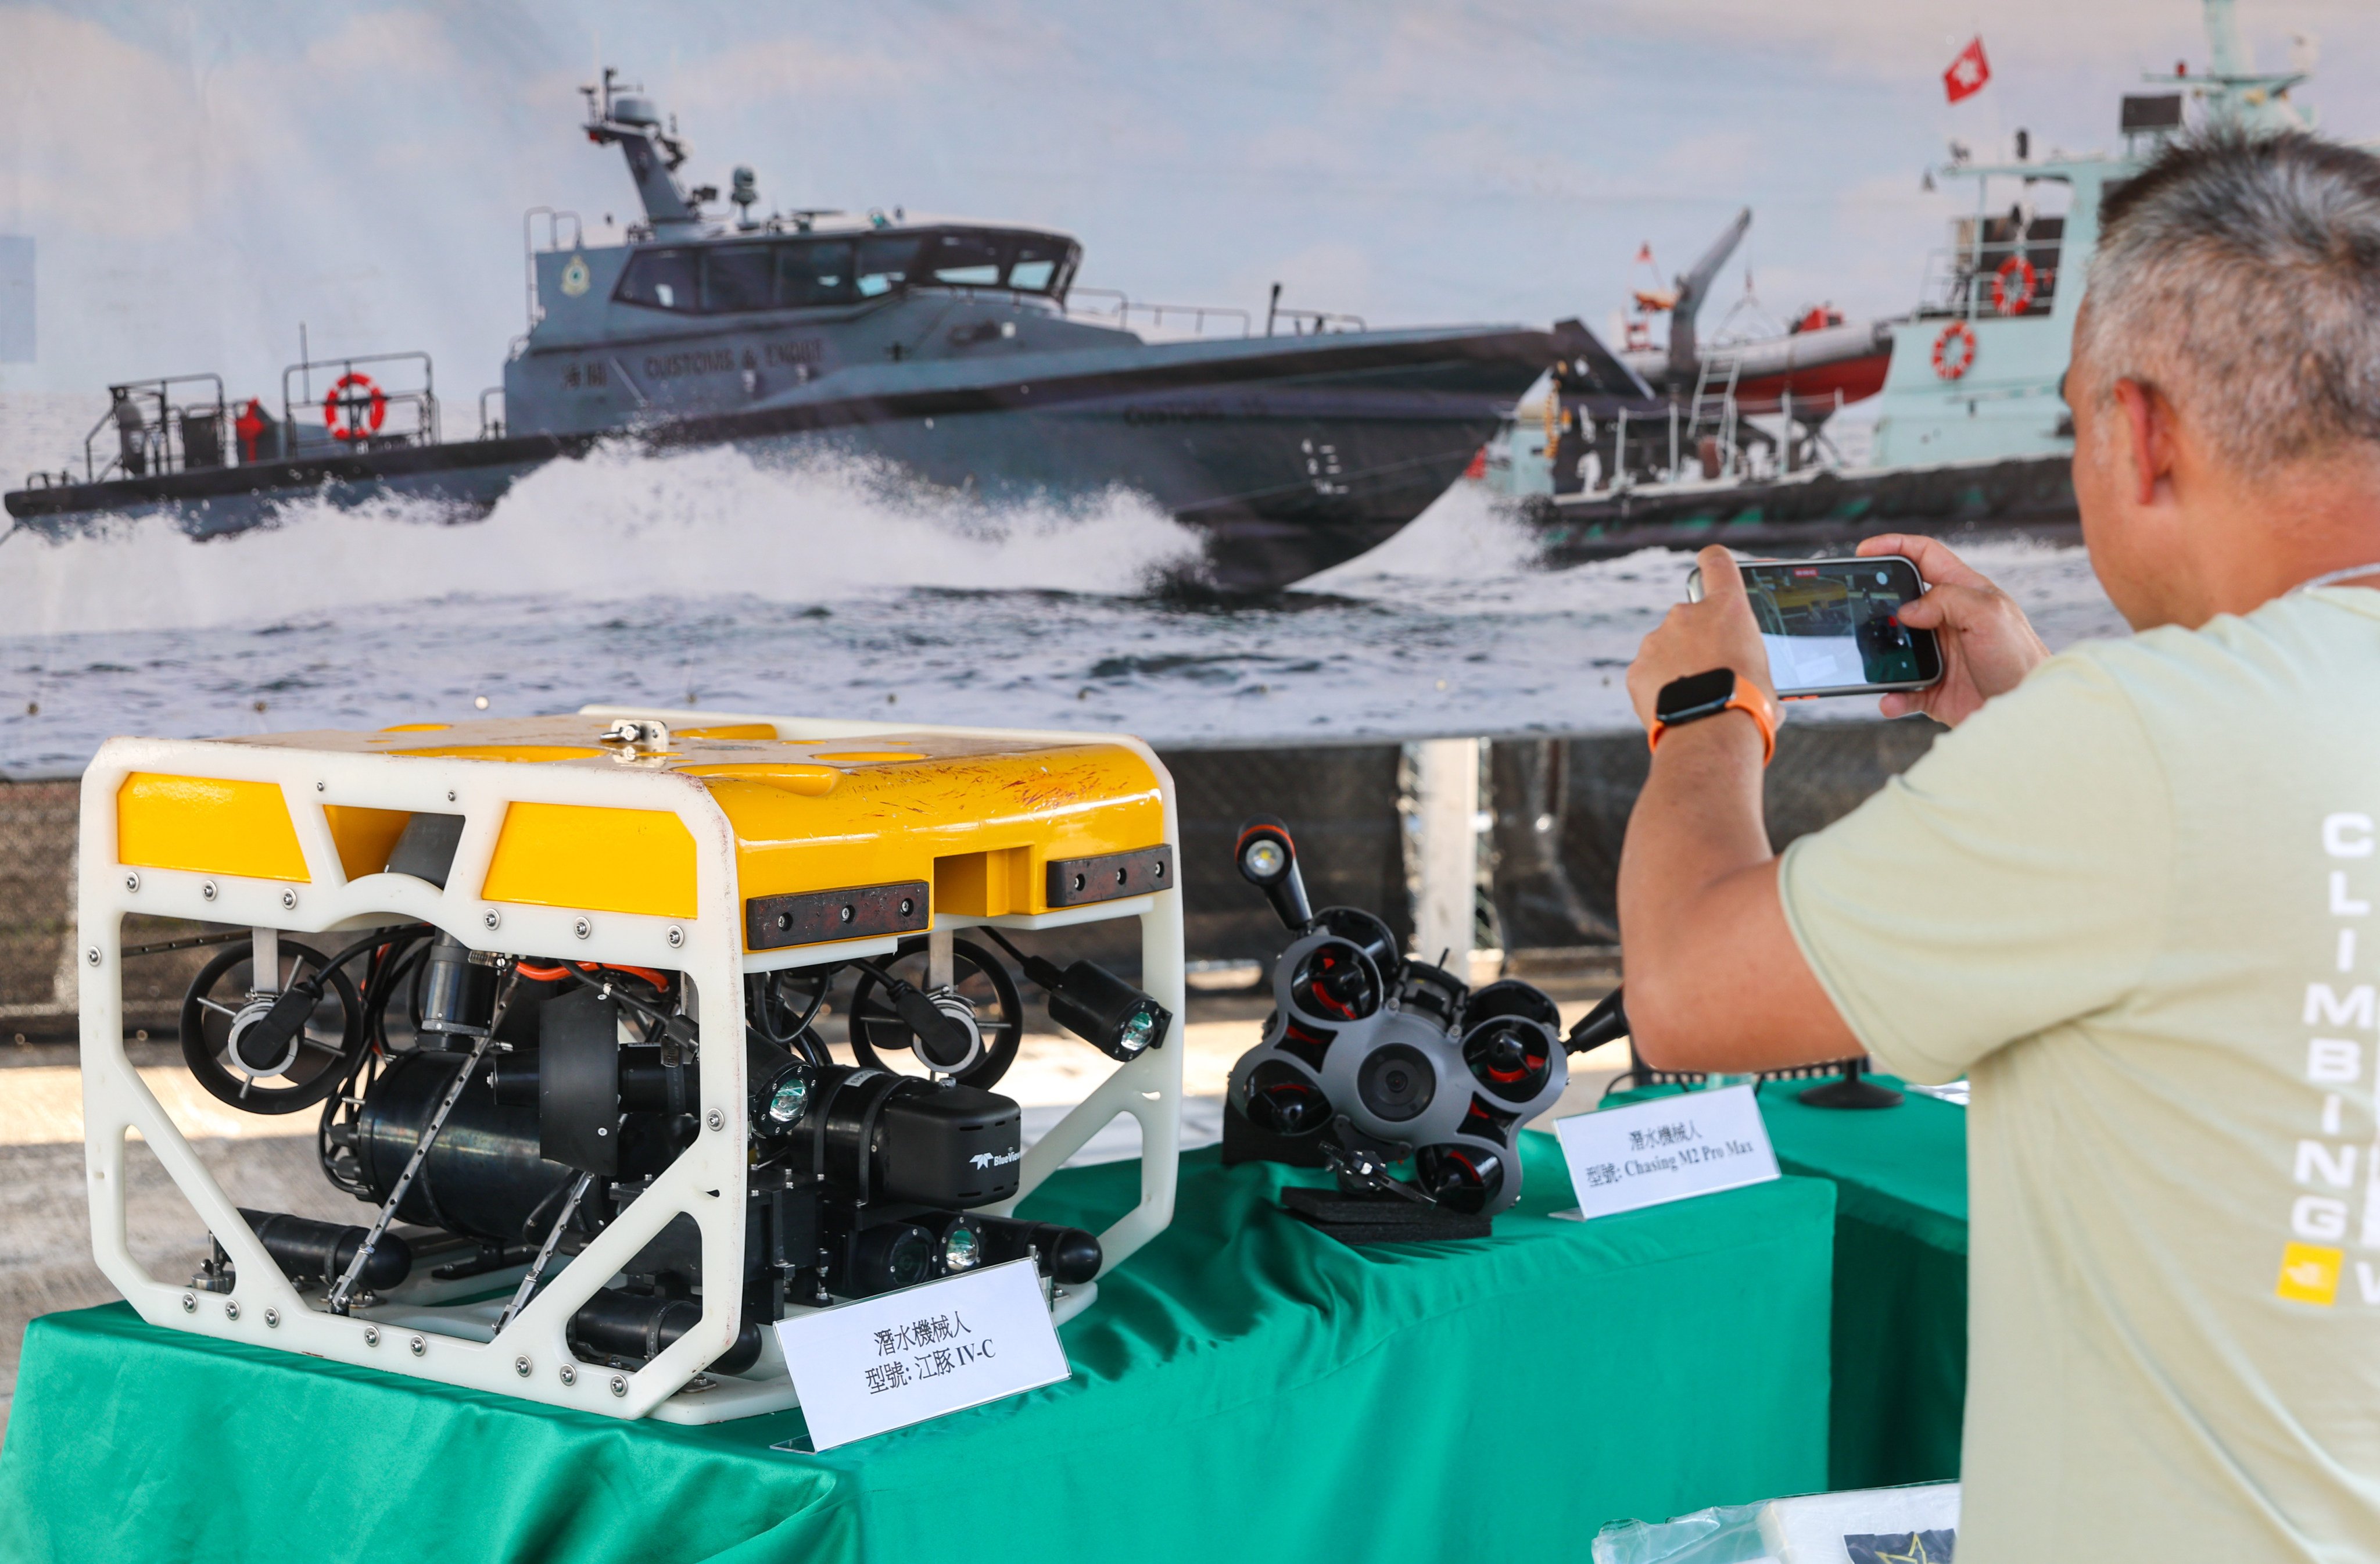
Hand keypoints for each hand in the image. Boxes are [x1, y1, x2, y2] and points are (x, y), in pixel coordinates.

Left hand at [1626, 546, 1779, 730]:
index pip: (1717, 563)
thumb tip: (1767, 700)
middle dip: (1699, 641)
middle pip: (1691, 619)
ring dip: (1679, 666)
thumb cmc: (1748, 707)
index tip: (1709, 563)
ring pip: (1668, 648)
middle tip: (1712, 672)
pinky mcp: (1636, 668)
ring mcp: (1656, 640)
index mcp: (1727, 609)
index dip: (1713, 562)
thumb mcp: (1767, 679)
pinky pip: (1649, 673)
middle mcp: (1687, 615)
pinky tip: (1675, 707)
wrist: (1709, 734)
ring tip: (1695, 697)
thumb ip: (1754, 668)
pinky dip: (1659, 687)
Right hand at [1856, 535, 2048, 725]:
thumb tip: (1906, 610)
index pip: (1925, 556)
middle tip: (1856, 607)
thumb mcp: (1990, 615)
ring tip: (1871, 661)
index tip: (1864, 550)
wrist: (2027, 709)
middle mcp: (1948, 620)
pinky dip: (1892, 695)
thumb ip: (1948, 600)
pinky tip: (1890, 700)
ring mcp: (1938, 654)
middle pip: (1900, 600)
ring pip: (1894, 648)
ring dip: (1879, 657)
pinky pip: (1901, 689)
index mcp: (1964, 592)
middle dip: (1875, 603)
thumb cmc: (2021, 659)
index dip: (1895, 546)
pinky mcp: (1932, 687)